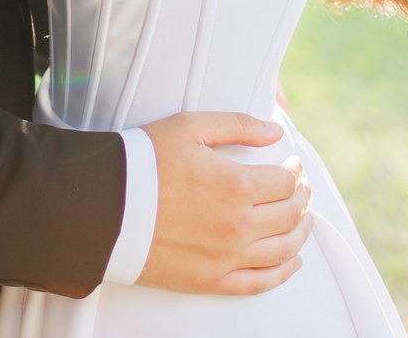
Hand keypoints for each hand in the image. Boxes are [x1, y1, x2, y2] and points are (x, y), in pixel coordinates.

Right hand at [136, 112, 312, 295]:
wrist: (104, 208)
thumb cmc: (144, 162)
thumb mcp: (189, 126)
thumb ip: (237, 125)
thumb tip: (276, 131)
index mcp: (236, 186)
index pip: (285, 181)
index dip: (294, 170)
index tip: (292, 164)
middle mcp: (238, 226)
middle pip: (289, 214)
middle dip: (301, 198)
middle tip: (301, 188)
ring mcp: (226, 258)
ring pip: (282, 249)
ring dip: (300, 232)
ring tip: (304, 220)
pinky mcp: (211, 281)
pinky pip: (260, 282)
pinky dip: (283, 273)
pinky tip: (293, 262)